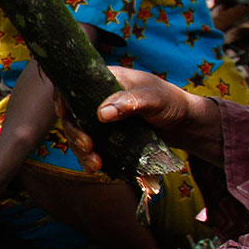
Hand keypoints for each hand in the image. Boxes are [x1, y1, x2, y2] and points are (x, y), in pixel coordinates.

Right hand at [60, 66, 218, 170]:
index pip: (74, 85)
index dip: (63, 98)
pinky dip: (91, 157)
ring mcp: (104, 119)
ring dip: (82, 150)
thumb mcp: (154, 99)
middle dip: (76, 134)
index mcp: (107, 81)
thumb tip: (102, 113)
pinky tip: (98, 167)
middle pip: (74, 115)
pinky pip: (93, 147)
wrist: (186, 125)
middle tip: (88, 147)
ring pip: (81, 134)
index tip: (63, 113)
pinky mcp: (109, 137)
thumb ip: (130, 102)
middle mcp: (100, 99)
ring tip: (95, 164)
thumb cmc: (172, 103)